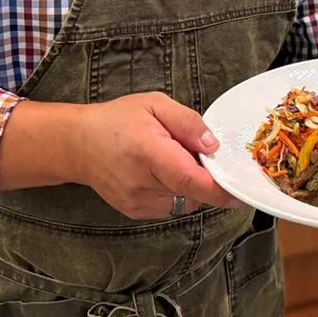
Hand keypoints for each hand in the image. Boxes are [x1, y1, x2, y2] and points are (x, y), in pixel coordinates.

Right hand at [69, 92, 241, 218]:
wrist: (78, 144)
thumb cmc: (117, 120)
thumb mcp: (154, 104)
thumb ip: (187, 122)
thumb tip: (213, 144)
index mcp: (149, 153)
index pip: (190, 180)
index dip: (219, 189)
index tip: (239, 191)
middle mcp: (142, 183)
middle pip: (192, 193)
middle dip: (205, 178)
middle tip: (193, 154)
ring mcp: (137, 202)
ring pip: (184, 203)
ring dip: (189, 186)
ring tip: (171, 161)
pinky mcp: (135, 212)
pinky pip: (170, 207)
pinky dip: (175, 193)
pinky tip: (160, 173)